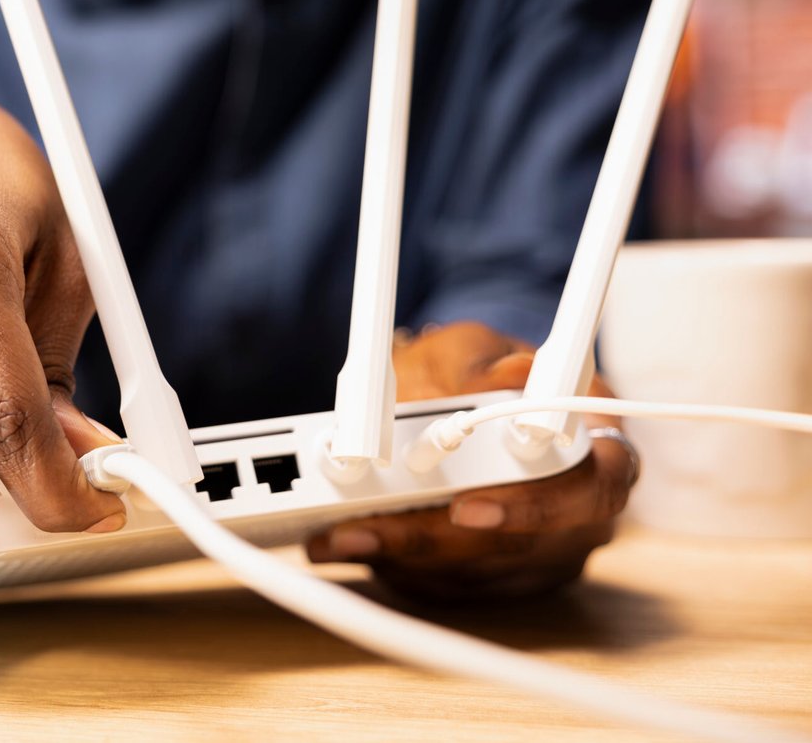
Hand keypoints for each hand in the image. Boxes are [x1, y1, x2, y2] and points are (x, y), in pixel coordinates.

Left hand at [307, 321, 635, 600]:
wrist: (456, 396)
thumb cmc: (470, 370)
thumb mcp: (469, 348)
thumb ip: (477, 365)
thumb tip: (501, 376)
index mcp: (597, 443)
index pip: (593, 489)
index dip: (533, 507)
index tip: (463, 507)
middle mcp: (582, 509)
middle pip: (523, 548)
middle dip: (434, 541)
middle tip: (365, 529)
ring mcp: (547, 551)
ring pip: (479, 572)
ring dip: (401, 558)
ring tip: (335, 536)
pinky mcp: (502, 576)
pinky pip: (453, 586)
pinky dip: (396, 568)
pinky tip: (345, 547)